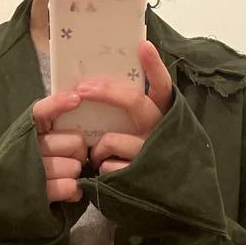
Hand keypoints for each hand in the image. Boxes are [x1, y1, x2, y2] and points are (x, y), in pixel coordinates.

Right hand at [32, 91, 87, 202]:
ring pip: (74, 167)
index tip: (76, 99)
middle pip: (74, 143)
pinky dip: (73, 191)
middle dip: (78, 152)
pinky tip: (66, 192)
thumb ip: (50, 127)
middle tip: (71, 159)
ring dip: (74, 174)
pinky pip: (70, 187)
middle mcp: (27, 150)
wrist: (1, 202)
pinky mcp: (39, 196)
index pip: (40, 112)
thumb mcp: (33, 143)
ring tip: (63, 178)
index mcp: (26, 133)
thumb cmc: (27, 169)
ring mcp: (32, 174)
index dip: (58, 104)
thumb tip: (76, 106)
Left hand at [79, 41, 173, 173]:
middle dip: (105, 92)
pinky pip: (108, 165)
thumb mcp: (140, 132)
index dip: (154, 66)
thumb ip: (129, 111)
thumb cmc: (139, 158)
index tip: (143, 45)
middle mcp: (159, 130)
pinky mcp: (138, 176)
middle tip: (82, 88)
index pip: (163, 86)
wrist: (154, 199)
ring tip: (100, 155)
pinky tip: (109, 173)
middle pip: (133, 101)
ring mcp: (149, 153)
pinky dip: (103, 168)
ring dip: (99, 147)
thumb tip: (97, 85)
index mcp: (162, 115)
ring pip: (111, 139)